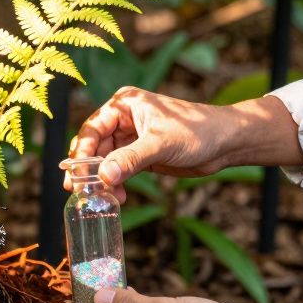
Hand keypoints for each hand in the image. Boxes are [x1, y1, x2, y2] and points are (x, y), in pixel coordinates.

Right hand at [65, 87, 232, 200]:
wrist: (226, 143)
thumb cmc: (197, 131)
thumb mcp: (161, 144)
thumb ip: (131, 159)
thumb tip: (104, 176)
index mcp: (125, 105)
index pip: (92, 128)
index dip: (83, 152)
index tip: (77, 175)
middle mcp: (125, 118)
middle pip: (96, 145)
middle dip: (90, 169)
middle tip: (82, 192)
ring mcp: (132, 137)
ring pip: (106, 160)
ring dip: (104, 179)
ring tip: (106, 197)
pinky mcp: (141, 154)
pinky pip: (120, 169)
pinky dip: (117, 182)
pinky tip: (119, 196)